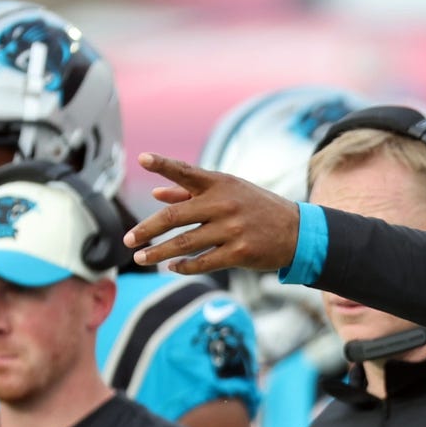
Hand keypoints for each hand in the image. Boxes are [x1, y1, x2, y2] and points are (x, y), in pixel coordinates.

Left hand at [125, 154, 301, 273]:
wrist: (297, 231)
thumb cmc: (256, 208)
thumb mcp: (229, 193)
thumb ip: (191, 192)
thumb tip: (157, 193)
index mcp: (221, 183)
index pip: (187, 171)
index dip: (163, 164)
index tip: (142, 158)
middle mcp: (225, 203)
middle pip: (176, 215)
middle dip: (148, 228)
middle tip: (128, 238)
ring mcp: (232, 229)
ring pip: (186, 243)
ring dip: (159, 252)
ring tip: (140, 257)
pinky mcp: (240, 253)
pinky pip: (204, 262)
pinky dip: (184, 266)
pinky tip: (171, 267)